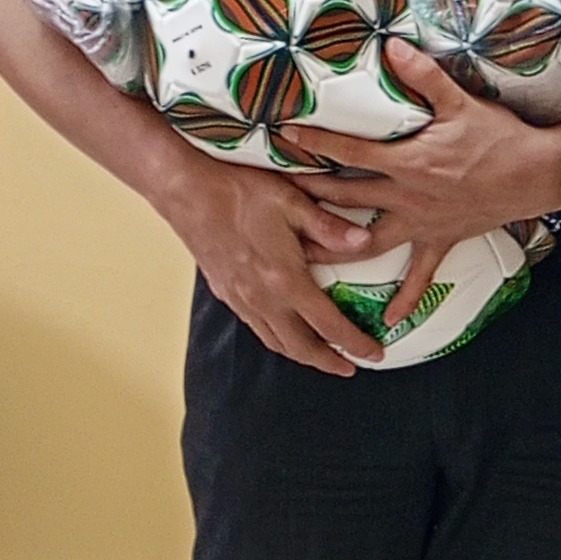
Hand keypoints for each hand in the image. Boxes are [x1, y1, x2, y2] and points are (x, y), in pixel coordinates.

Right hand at [163, 154, 386, 376]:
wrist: (186, 191)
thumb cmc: (238, 192)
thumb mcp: (293, 201)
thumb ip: (330, 227)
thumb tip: (365, 241)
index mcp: (285, 280)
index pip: (329, 326)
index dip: (355, 344)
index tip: (374, 354)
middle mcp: (263, 299)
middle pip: (302, 347)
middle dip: (329, 363)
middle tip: (350, 367)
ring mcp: (242, 299)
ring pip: (277, 342)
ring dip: (303, 355)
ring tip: (322, 357)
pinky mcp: (226, 293)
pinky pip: (258, 329)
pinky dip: (279, 339)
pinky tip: (286, 332)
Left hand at [308, 45, 560, 319]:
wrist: (537, 175)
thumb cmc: (500, 137)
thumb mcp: (461, 102)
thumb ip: (424, 76)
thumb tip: (392, 45)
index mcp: (407, 161)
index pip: (350, 152)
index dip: (315, 142)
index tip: (283, 137)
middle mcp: (406, 196)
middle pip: (346, 199)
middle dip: (307, 199)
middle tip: (270, 202)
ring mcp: (421, 223)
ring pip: (368, 241)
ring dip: (335, 251)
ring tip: (301, 261)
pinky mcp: (441, 240)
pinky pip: (420, 275)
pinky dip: (406, 298)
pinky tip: (389, 319)